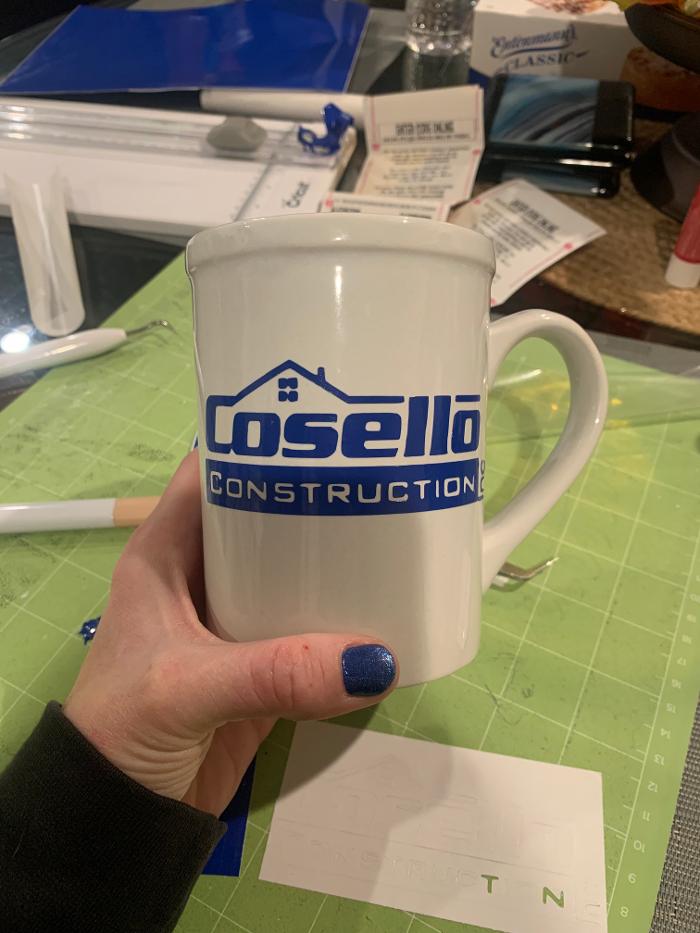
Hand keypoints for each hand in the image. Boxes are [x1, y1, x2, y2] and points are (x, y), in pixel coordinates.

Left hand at [64, 452, 396, 815]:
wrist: (120, 822)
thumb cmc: (123, 731)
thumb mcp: (187, 688)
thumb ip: (274, 674)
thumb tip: (378, 659)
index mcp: (166, 553)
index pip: (214, 473)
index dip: (263, 443)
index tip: (328, 428)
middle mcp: (201, 576)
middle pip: (265, 516)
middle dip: (317, 499)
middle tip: (383, 481)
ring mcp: (233, 620)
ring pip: (291, 570)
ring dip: (335, 560)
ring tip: (397, 535)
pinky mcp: (260, 665)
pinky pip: (307, 627)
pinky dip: (341, 619)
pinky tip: (384, 608)